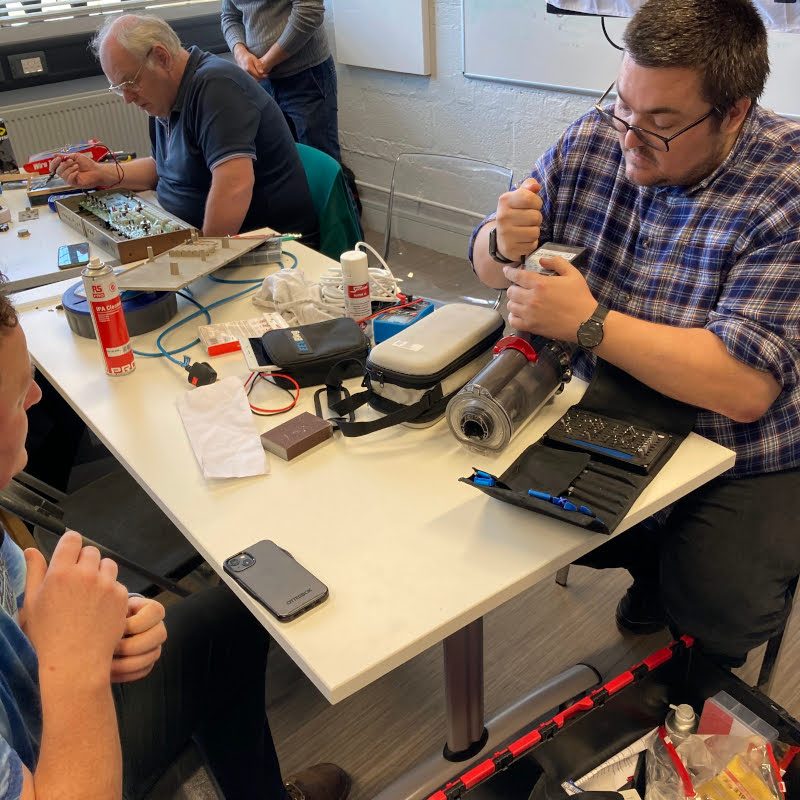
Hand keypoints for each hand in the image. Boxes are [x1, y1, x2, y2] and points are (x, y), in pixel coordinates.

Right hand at [22, 532, 128, 685]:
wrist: (76, 660)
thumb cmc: (48, 634)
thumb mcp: (32, 603)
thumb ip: (34, 572)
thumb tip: (31, 549)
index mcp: (61, 572)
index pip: (72, 539)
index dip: (71, 546)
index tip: (69, 556)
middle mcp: (86, 574)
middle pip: (91, 552)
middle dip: (84, 562)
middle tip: (76, 583)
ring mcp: (106, 584)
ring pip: (107, 565)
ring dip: (100, 574)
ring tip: (89, 595)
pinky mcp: (121, 596)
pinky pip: (118, 583)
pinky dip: (111, 591)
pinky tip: (100, 608)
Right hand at [52, 153, 111, 189]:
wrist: (98, 171)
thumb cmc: (89, 164)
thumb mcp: (76, 156)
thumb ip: (65, 156)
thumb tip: (55, 154)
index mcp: (66, 167)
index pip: (54, 167)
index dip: (54, 162)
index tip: (59, 158)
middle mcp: (67, 174)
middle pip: (57, 171)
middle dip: (64, 164)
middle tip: (72, 161)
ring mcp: (71, 179)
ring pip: (63, 175)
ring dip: (69, 168)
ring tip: (77, 166)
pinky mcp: (75, 184)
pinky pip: (69, 180)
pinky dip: (72, 174)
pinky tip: (77, 172)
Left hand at [111, 596, 166, 683]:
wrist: (104, 628)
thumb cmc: (109, 614)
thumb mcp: (114, 606)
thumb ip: (115, 607)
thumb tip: (109, 616)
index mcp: (153, 610)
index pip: (154, 614)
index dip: (132, 624)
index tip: (112, 628)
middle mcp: (159, 628)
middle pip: (156, 636)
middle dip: (129, 645)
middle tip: (108, 648)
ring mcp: (155, 647)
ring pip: (149, 657)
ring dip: (125, 663)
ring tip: (105, 662)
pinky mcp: (148, 663)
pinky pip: (143, 671)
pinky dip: (125, 674)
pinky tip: (109, 671)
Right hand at [234, 44, 265, 79]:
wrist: (240, 57)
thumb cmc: (248, 57)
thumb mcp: (254, 59)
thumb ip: (258, 65)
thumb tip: (262, 72)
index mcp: (249, 68)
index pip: (258, 75)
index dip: (263, 76)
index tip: (267, 75)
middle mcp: (246, 72)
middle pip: (256, 79)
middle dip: (261, 78)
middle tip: (265, 75)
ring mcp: (244, 75)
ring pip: (253, 79)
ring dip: (258, 78)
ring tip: (262, 75)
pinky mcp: (244, 76)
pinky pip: (251, 79)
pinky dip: (255, 78)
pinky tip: (258, 75)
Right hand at [494, 177, 542, 261]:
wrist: (501, 239)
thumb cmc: (514, 215)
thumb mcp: (518, 198)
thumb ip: (528, 188)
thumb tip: (535, 185)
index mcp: (505, 201)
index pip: (530, 198)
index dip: (536, 202)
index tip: (532, 205)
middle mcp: (502, 217)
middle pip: (536, 216)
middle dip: (536, 219)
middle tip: (528, 220)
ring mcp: (505, 234)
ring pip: (535, 232)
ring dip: (534, 231)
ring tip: (526, 230)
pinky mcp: (510, 248)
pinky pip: (532, 244)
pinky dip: (531, 243)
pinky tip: (523, 240)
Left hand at [503, 255, 596, 340]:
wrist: (585, 322)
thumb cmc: (580, 297)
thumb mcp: (573, 274)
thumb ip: (557, 262)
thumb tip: (542, 260)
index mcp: (540, 284)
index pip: (516, 275)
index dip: (509, 272)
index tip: (507, 271)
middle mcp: (531, 298)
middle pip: (511, 291)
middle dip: (514, 287)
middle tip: (521, 288)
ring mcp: (529, 314)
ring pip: (510, 306)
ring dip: (514, 301)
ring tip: (521, 301)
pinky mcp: (530, 326)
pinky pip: (513, 320)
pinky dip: (514, 316)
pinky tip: (520, 313)